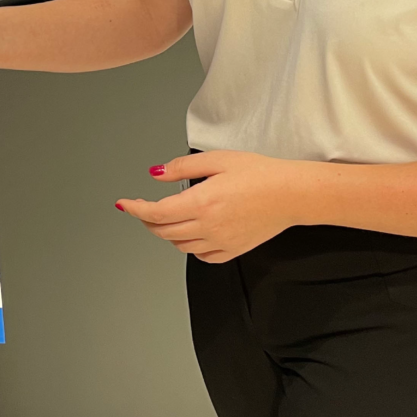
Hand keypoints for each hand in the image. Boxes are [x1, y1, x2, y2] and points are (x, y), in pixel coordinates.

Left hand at [115, 151, 308, 262]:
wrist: (291, 193)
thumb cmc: (258, 173)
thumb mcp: (216, 159)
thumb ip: (182, 168)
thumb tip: (156, 174)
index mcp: (201, 203)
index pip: (156, 213)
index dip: (136, 209)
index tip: (125, 204)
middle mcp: (208, 227)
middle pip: (164, 232)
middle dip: (147, 220)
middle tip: (142, 207)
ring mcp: (221, 242)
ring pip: (180, 246)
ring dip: (166, 232)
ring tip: (166, 216)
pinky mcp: (233, 250)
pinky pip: (201, 256)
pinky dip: (189, 246)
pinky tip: (191, 232)